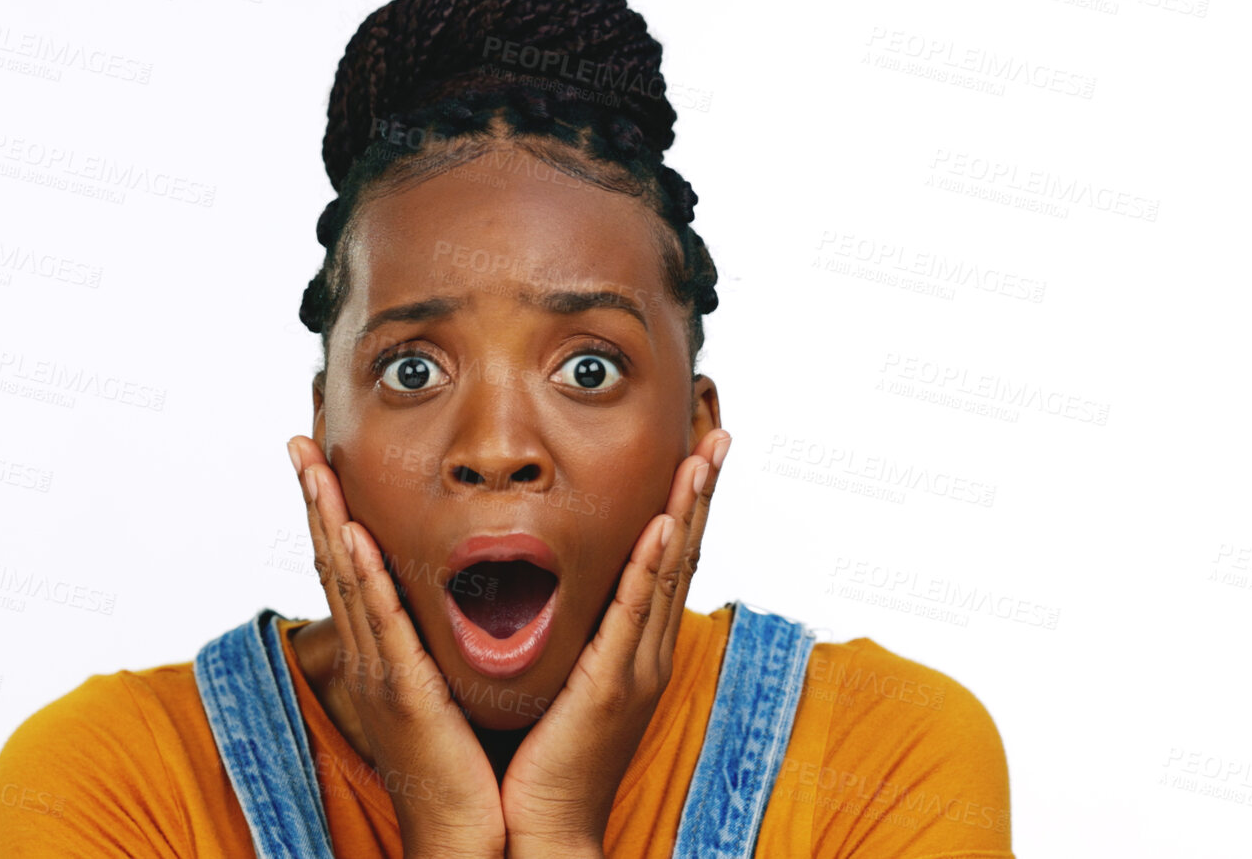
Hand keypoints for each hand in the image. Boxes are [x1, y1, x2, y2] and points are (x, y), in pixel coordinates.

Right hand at [286, 436, 505, 858]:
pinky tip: (354, 536)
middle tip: (297, 443)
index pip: (351, 569)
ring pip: (348, 581)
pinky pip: (381, 625)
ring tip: (312, 467)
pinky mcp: (403, 694)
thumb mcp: (452, 693)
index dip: (331, 513)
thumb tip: (470, 604)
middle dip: (315, 500)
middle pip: (334, 562)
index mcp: (384, 656)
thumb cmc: (470, 772)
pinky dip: (365, 578)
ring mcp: (381, 674)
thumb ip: (449, 649)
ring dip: (328, 520)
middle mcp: (372, 658)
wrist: (468, 841)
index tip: (318, 461)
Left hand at [498, 429, 730, 858]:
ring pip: (669, 572)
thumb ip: (557, 632)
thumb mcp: (553, 677)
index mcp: (632, 648)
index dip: (683, 502)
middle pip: (682, 553)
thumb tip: (533, 586)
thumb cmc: (534, 759)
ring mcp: (636, 668)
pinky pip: (635, 615)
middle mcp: (646, 651)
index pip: (665, 558)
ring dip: (687, 509)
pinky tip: (663, 525)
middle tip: (718, 431)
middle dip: (700, 491)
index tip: (692, 448)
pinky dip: (652, 567)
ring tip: (702, 456)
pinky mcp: (613, 687)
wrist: (536, 833)